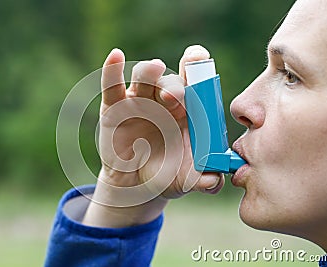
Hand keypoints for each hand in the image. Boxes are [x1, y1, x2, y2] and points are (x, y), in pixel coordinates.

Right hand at [82, 45, 223, 227]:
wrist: (137, 186)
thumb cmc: (168, 175)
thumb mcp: (188, 179)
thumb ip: (206, 180)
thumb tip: (213, 181)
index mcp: (189, 109)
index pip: (196, 79)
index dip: (200, 67)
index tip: (202, 66)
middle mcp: (165, 99)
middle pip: (172, 80)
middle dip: (176, 86)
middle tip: (175, 100)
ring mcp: (140, 99)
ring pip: (145, 76)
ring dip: (150, 71)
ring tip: (155, 69)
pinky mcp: (115, 106)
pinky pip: (112, 86)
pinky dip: (112, 69)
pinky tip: (116, 56)